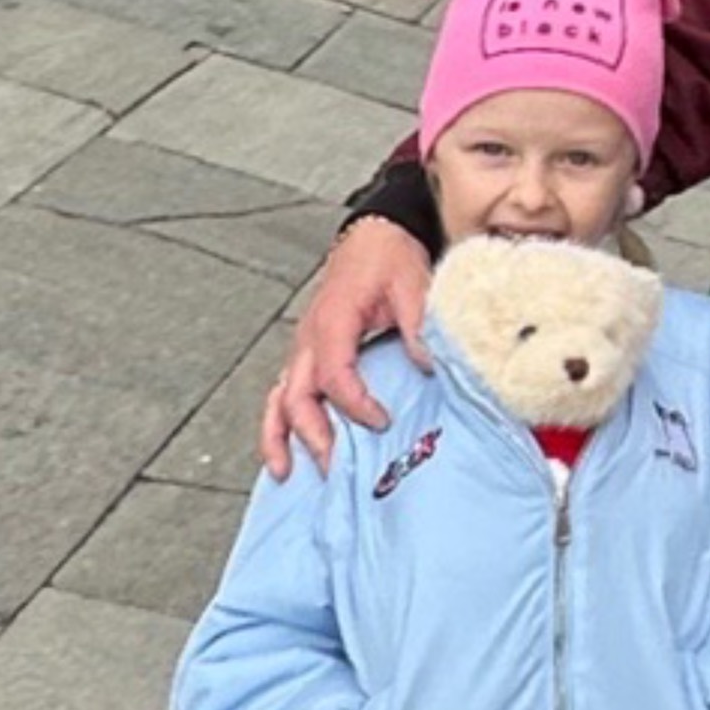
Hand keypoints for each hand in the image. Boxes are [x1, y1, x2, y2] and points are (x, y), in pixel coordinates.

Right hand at [260, 214, 434, 478]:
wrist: (374, 236)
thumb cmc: (388, 258)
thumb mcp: (412, 284)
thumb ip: (418, 325)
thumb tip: (429, 364)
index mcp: (333, 320)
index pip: (334, 373)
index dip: (354, 404)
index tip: (382, 421)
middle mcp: (309, 338)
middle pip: (297, 395)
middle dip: (311, 435)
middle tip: (334, 468)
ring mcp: (304, 349)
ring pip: (279, 399)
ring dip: (280, 437)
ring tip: (287, 473)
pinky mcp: (308, 356)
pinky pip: (285, 394)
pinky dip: (280, 425)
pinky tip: (286, 453)